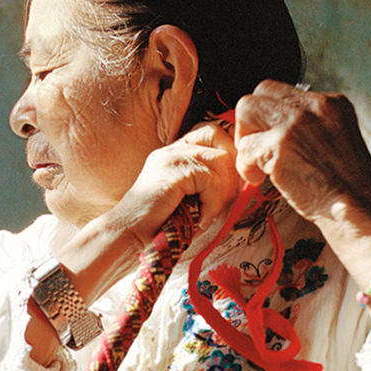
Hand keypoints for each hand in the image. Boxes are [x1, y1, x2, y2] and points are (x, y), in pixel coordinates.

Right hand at [108, 121, 241, 248]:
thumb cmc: (160, 226)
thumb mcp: (190, 200)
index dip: (227, 156)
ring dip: (221, 193)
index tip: (227, 188)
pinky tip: (198, 219)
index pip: (212, 133)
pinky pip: (211, 180)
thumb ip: (211, 185)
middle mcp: (173, 149)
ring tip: (206, 213)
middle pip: (219, 139)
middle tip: (221, 201)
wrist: (129, 237)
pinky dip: (212, 204)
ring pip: (220, 161)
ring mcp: (171, 157)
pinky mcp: (174, 171)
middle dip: (229, 171)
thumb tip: (242, 182)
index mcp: (175, 152)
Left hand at [232, 80, 370, 224]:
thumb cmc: (348, 188)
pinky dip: (246, 166)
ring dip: (246, 139)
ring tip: (257, 165)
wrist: (359, 209)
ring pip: (247, 110)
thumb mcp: (337, 141)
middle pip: (262, 92)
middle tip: (256, 147)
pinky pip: (245, 148)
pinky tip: (258, 179)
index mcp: (332, 103)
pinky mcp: (279, 145)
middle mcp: (314, 106)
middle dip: (252, 120)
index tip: (269, 134)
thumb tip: (277, 129)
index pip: (286, 92)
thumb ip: (311, 128)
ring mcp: (295, 123)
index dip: (271, 114)